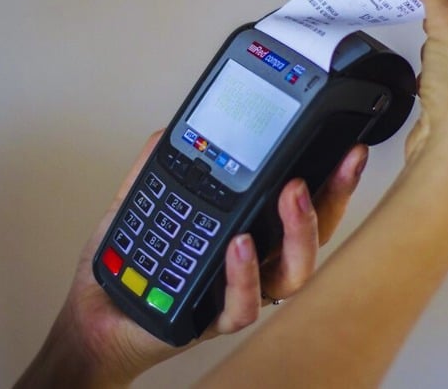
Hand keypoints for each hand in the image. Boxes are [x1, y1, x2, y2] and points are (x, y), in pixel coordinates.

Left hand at [15, 130, 366, 387]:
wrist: (100, 314)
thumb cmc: (133, 264)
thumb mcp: (146, 202)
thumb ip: (164, 166)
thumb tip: (176, 129)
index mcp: (249, 229)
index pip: (301, 203)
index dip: (331, 178)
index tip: (346, 147)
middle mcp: (255, 262)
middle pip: (312, 235)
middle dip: (332, 198)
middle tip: (333, 165)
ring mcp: (238, 291)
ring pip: (292, 274)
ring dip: (299, 234)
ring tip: (289, 198)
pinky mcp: (213, 320)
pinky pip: (243, 305)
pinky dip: (245, 276)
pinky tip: (239, 246)